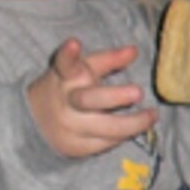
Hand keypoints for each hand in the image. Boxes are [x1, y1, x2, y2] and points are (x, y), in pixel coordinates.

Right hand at [27, 40, 157, 158]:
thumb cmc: (69, 88)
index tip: (74, 43)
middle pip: (89, 99)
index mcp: (65, 77)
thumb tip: (134, 51)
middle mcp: (66, 102)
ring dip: (134, 123)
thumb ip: (107, 60)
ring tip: (153, 115)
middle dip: (115, 96)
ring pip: (106, 128)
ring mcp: (70, 127)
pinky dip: (125, 135)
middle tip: (138, 91)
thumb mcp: (82, 70)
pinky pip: (107, 143)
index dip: (69, 54)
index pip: (65, 64)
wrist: (36, 122)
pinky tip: (138, 128)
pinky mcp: (77, 147)